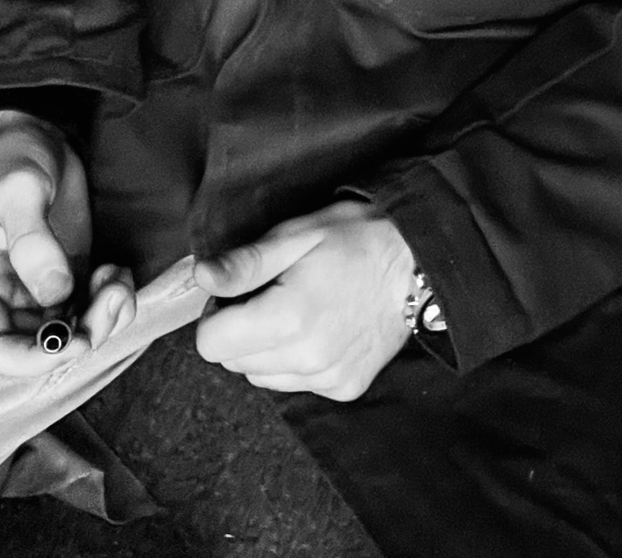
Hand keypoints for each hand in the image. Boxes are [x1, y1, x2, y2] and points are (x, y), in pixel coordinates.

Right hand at [0, 109, 135, 375]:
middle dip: (80, 336)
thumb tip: (55, 291)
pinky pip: (89, 306)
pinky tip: (117, 270)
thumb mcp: (18, 186)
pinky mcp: (67, 273)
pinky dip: (111, 298)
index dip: (29, 360)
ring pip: (69, 331)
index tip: (72, 340)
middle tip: (113, 296)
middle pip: (36, 348)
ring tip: (118, 279)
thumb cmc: (13, 154)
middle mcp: (4, 294)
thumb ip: (32, 239)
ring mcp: (37, 286)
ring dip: (103, 318)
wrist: (36, 128)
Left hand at [193, 200, 414, 400]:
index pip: (210, 343)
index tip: (242, 290)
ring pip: (261, 376)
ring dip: (266, 349)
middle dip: (240, 329)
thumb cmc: (360, 238)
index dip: (217, 312)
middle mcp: (305, 359)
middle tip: (273, 293)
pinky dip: (297, 361)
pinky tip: (322, 329)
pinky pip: (296, 384)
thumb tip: (200, 278)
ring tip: (300, 310)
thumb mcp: (298, 234)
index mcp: (287, 318)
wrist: (422, 260)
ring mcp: (327, 378)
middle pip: (233, 362)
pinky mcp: (345, 387)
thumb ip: (246, 262)